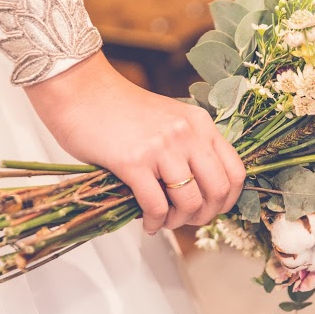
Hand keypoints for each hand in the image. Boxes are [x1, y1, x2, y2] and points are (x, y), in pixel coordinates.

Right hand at [25, 52, 245, 233]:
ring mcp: (161, 147)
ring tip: (164, 221)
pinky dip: (155, 222)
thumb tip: (198, 189)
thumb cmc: (117, 108)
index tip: (212, 209)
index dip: (227, 200)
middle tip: (187, 220)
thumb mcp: (167, 120)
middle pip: (218, 191)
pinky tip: (147, 223)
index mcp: (199, 124)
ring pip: (189, 202)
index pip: (235, 171)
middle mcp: (187, 134)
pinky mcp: (133, 161)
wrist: (79, 90)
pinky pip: (156, 206)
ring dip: (178, 222)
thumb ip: (186, 147)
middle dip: (205, 215)